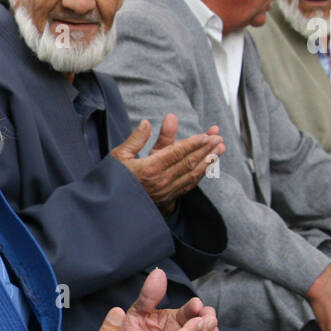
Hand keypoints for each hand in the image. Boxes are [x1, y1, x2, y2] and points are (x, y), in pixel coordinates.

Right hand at [109, 114, 223, 212]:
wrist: (110, 207)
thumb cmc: (112, 180)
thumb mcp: (118, 156)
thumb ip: (135, 139)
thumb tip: (146, 123)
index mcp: (149, 168)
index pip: (177, 153)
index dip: (194, 143)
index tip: (206, 135)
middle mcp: (161, 181)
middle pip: (189, 163)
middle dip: (206, 149)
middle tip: (219, 138)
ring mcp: (166, 191)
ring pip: (193, 175)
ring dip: (208, 161)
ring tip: (220, 150)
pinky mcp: (168, 198)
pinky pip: (189, 185)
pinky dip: (201, 174)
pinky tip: (208, 166)